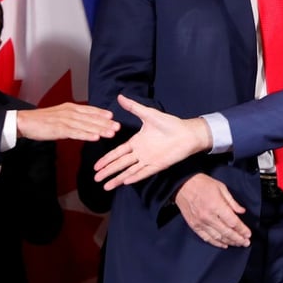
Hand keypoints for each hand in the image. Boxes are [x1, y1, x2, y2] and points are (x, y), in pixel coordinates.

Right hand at [15, 103, 117, 140]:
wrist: (25, 121)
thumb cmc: (42, 120)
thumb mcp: (60, 115)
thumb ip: (72, 117)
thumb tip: (84, 122)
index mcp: (70, 107)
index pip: (89, 110)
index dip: (101, 113)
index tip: (113, 117)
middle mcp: (70, 112)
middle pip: (91, 118)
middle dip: (105, 123)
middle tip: (118, 126)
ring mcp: (65, 120)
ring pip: (86, 126)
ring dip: (99, 129)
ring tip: (111, 133)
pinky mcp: (59, 129)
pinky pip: (75, 133)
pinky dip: (86, 135)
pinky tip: (95, 138)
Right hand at [94, 94, 212, 188]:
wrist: (187, 132)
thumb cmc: (169, 123)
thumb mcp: (148, 114)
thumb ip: (133, 107)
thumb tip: (120, 96)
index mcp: (136, 142)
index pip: (118, 152)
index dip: (107, 159)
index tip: (96, 165)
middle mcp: (140, 153)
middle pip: (120, 164)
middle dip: (108, 171)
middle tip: (95, 178)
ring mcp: (148, 160)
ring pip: (129, 171)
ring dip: (118, 178)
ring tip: (106, 187)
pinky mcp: (158, 165)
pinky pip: (144, 172)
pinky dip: (134, 177)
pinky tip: (124, 181)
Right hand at [174, 174, 250, 248]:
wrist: (182, 185)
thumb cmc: (201, 183)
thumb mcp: (221, 187)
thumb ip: (232, 201)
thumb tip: (241, 211)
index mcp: (216, 205)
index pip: (233, 222)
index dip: (242, 229)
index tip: (248, 234)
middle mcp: (208, 216)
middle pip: (227, 232)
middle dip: (238, 239)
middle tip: (246, 242)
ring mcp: (200, 222)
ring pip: (218, 237)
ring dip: (229, 242)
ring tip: (237, 244)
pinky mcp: (194, 226)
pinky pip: (207, 238)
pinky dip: (216, 243)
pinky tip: (224, 245)